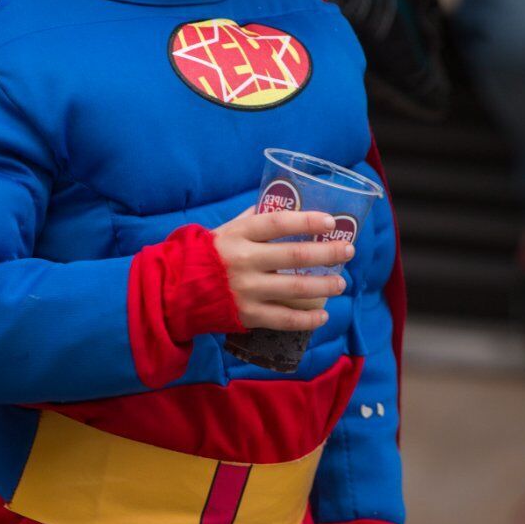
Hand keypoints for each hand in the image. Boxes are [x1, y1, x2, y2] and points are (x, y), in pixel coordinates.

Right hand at [213, 207, 353, 330]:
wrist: (177, 289)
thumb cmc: (209, 254)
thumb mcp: (227, 230)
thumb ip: (254, 218)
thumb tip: (286, 204)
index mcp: (239, 234)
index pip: (278, 223)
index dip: (306, 221)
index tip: (330, 221)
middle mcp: (244, 260)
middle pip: (295, 255)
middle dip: (327, 252)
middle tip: (348, 250)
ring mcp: (246, 289)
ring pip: (295, 288)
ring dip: (324, 286)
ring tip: (341, 283)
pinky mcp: (247, 314)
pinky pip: (284, 319)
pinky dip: (307, 319)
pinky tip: (323, 316)